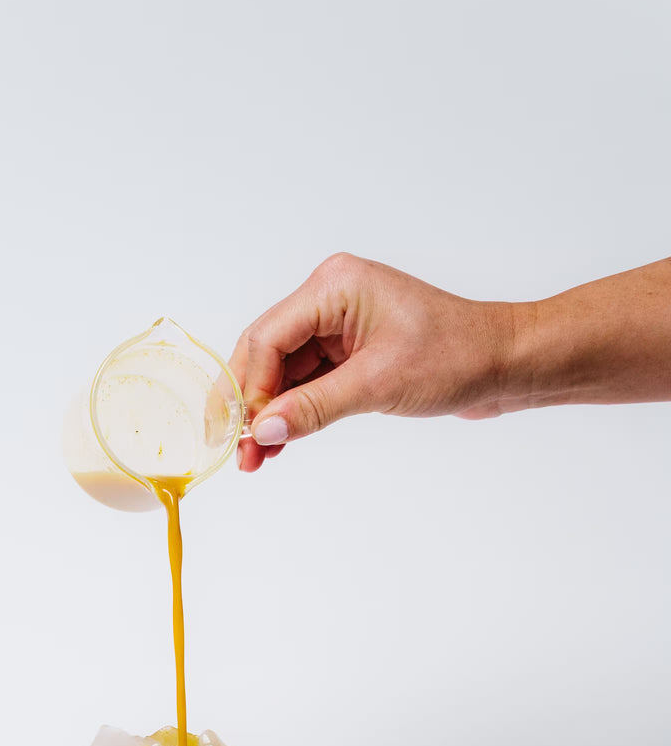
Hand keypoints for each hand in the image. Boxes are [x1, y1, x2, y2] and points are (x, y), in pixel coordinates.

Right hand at [231, 253, 513, 472]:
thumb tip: (261, 432)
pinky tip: (280, 443)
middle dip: (252, 404)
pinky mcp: (351, 350)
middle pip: (267, 352)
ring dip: (270, 414)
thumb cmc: (456, 357)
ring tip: (255, 459)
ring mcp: (340, 324)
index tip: (243, 433)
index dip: (249, 388)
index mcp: (334, 286)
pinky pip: (307, 381)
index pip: (269, 337)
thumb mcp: (377, 385)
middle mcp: (330, 297)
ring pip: (283, 371)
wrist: (505, 364)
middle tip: (239, 451)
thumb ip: (312, 408)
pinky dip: (294, 412)